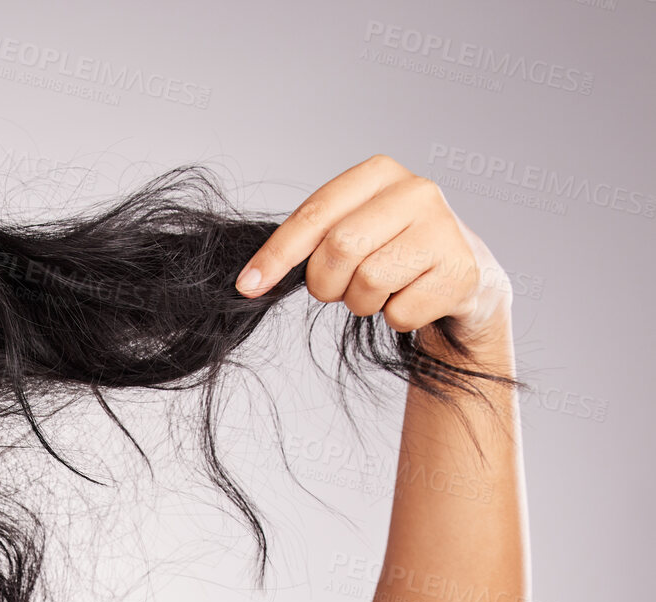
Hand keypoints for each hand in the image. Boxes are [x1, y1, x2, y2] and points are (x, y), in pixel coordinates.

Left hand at [235, 154, 511, 346]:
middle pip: (340, 248)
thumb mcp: (350, 233)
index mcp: (378, 173)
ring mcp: (444, 228)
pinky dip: (396, 318)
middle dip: (327, 283)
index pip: (315, 213)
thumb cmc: (391, 254)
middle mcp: (416, 190)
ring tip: (383, 290)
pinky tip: (414, 298)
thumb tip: (250, 281)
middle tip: (341, 289)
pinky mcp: (461, 270)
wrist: (463, 278)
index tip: (248, 286)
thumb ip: (308, 242)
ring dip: (363, 302)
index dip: (277, 254)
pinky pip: (400, 312)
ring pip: (369, 281)